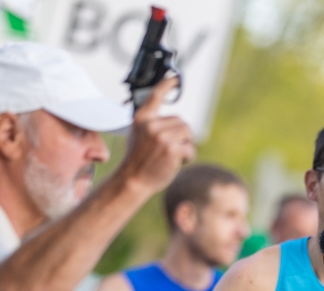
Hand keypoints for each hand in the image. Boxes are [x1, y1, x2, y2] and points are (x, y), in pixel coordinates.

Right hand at [118, 78, 194, 194]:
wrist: (133, 180)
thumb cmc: (138, 160)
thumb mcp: (138, 135)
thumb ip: (151, 125)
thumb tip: (171, 121)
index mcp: (141, 118)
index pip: (156, 96)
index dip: (167, 85)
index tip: (175, 77)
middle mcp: (151, 124)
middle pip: (182, 122)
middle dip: (181, 136)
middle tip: (168, 150)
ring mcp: (162, 136)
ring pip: (187, 134)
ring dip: (185, 146)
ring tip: (171, 156)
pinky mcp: (172, 149)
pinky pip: (190, 148)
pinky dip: (188, 157)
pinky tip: (176, 163)